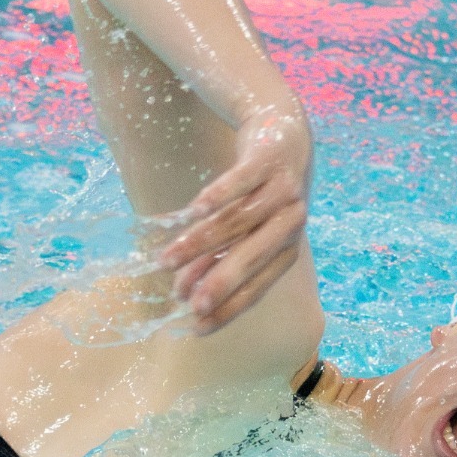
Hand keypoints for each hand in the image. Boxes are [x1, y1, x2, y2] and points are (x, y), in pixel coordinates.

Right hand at [157, 106, 311, 334]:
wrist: (285, 131)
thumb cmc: (261, 192)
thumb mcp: (247, 230)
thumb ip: (219, 259)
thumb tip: (182, 294)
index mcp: (287, 248)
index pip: (258, 285)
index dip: (229, 307)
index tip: (196, 325)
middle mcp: (291, 223)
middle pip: (251, 257)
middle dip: (217, 281)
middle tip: (184, 300)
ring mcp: (283, 190)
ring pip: (238, 221)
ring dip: (200, 242)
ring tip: (166, 259)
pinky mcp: (268, 159)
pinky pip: (242, 180)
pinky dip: (218, 196)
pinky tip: (194, 210)